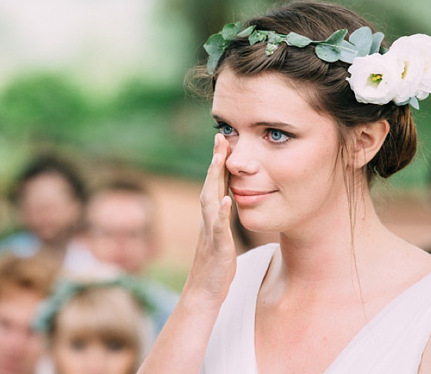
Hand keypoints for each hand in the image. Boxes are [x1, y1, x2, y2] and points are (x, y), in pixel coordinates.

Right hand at [183, 133, 236, 307]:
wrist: (203, 293)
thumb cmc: (215, 266)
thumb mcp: (220, 237)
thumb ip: (221, 218)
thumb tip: (227, 201)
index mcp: (211, 216)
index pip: (214, 183)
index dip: (218, 162)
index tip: (224, 139)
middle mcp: (207, 220)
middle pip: (209, 184)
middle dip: (215, 161)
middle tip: (219, 136)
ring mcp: (210, 233)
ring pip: (209, 200)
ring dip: (213, 179)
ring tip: (219, 159)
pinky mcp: (217, 248)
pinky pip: (218, 228)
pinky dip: (220, 213)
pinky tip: (226, 199)